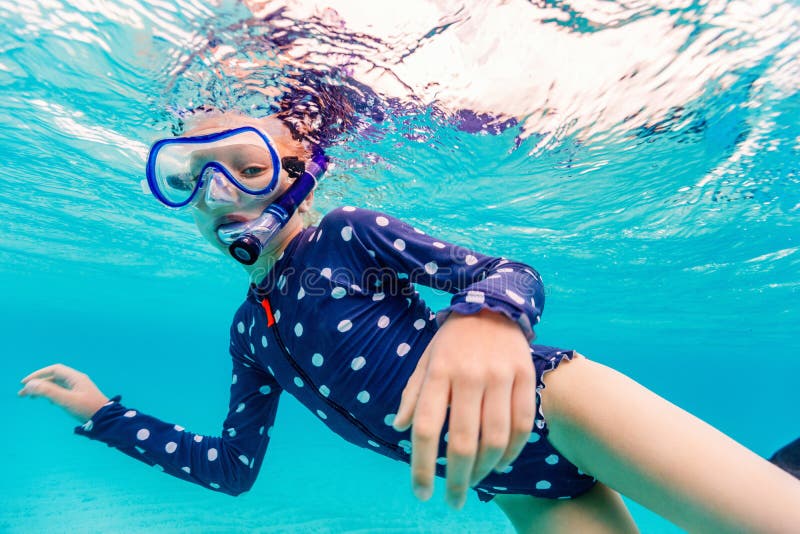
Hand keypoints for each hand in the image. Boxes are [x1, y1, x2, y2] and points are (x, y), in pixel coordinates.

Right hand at [19, 363, 109, 421]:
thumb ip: (49, 391)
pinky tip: (48, 401)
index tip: (24, 383)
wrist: (105, 419)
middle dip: (38, 383)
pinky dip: (51, 393)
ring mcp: (78, 388)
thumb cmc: (87, 408)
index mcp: (75, 377)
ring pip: (57, 385)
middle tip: (22, 394)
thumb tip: (30, 385)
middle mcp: (77, 380)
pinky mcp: (79, 396)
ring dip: (43, 389)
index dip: (38, 374)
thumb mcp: (66, 400)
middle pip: (54, 377)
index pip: (54, 370)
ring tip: (31, 398)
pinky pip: (62, 391)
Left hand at [392, 309, 534, 509]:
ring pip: (496, 438)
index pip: (426, 429)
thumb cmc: (452, 339)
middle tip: (453, 501)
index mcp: (438, 372)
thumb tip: (398, 429)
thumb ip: (412, 395)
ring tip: (475, 482)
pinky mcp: (526, 376)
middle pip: (463, 442)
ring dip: (486, 470)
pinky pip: (523, 425)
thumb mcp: (425, 360)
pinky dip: (514, 451)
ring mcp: (501, 376)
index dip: (422, 466)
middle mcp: (470, 375)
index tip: (422, 493)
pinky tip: (502, 463)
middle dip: (457, 480)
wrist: (493, 303)